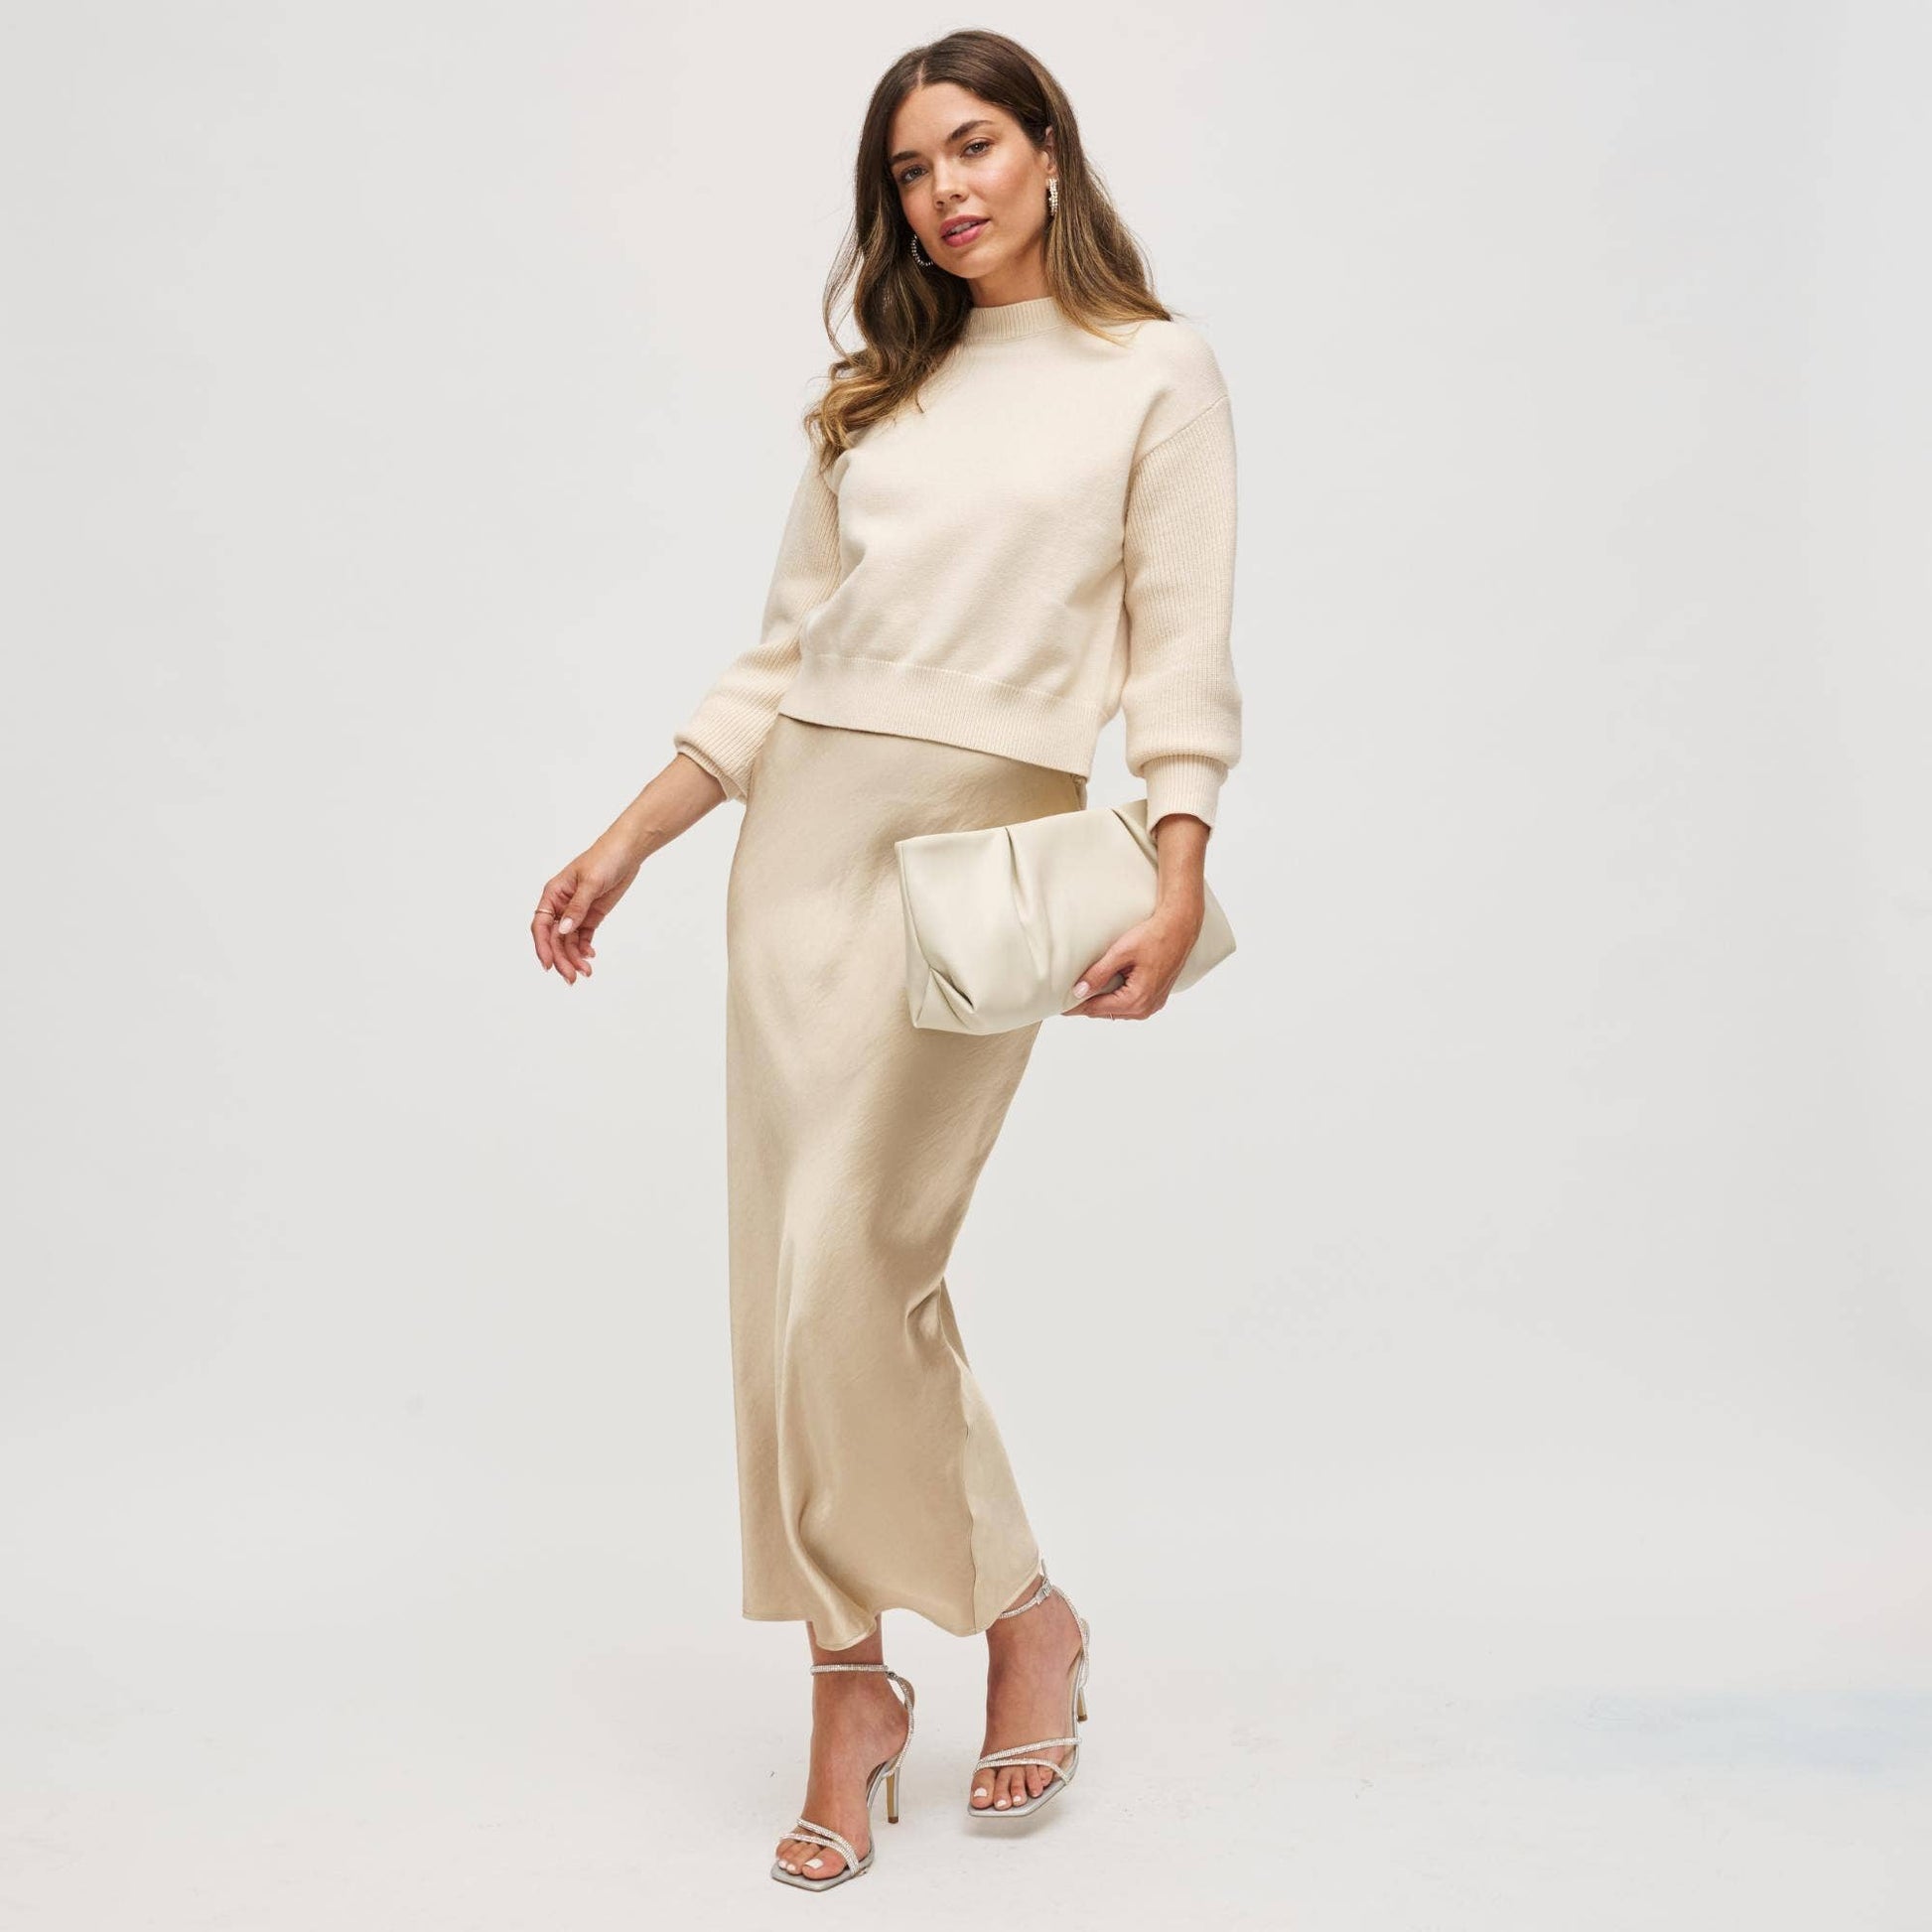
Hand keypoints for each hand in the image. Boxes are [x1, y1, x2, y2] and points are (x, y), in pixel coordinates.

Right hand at [530, 832, 641, 984]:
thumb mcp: (590, 882)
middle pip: (555, 938)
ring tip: (586, 972)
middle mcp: (561, 905)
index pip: (541, 925)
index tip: (548, 964)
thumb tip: (563, 931)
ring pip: (569, 941)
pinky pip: (583, 937)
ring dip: (574, 957)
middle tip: (572, 977)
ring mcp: (576, 912)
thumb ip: (577, 907)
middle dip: (561, 958)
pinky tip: (590, 957)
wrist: (627, 852)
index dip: (542, 946)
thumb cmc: (605, 858)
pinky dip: (584, 948)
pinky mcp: (591, 915)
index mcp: (553, 894)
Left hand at [1065, 899, 1204, 1019]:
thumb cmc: (1153, 937)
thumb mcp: (1121, 953)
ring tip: (1081, 992)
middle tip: (1065, 997)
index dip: (1075, 1006)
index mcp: (1136, 999)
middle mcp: (1145, 1008)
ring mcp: (1152, 1005)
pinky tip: (1104, 989)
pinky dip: (1114, 1000)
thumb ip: (1098, 974)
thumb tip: (1079, 991)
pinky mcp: (1155, 999)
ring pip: (1116, 1011)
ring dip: (1100, 1003)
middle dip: (1086, 1005)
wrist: (1180, 929)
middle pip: (1104, 1012)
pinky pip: (1129, 1005)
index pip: (1095, 1009)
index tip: (1058, 1006)